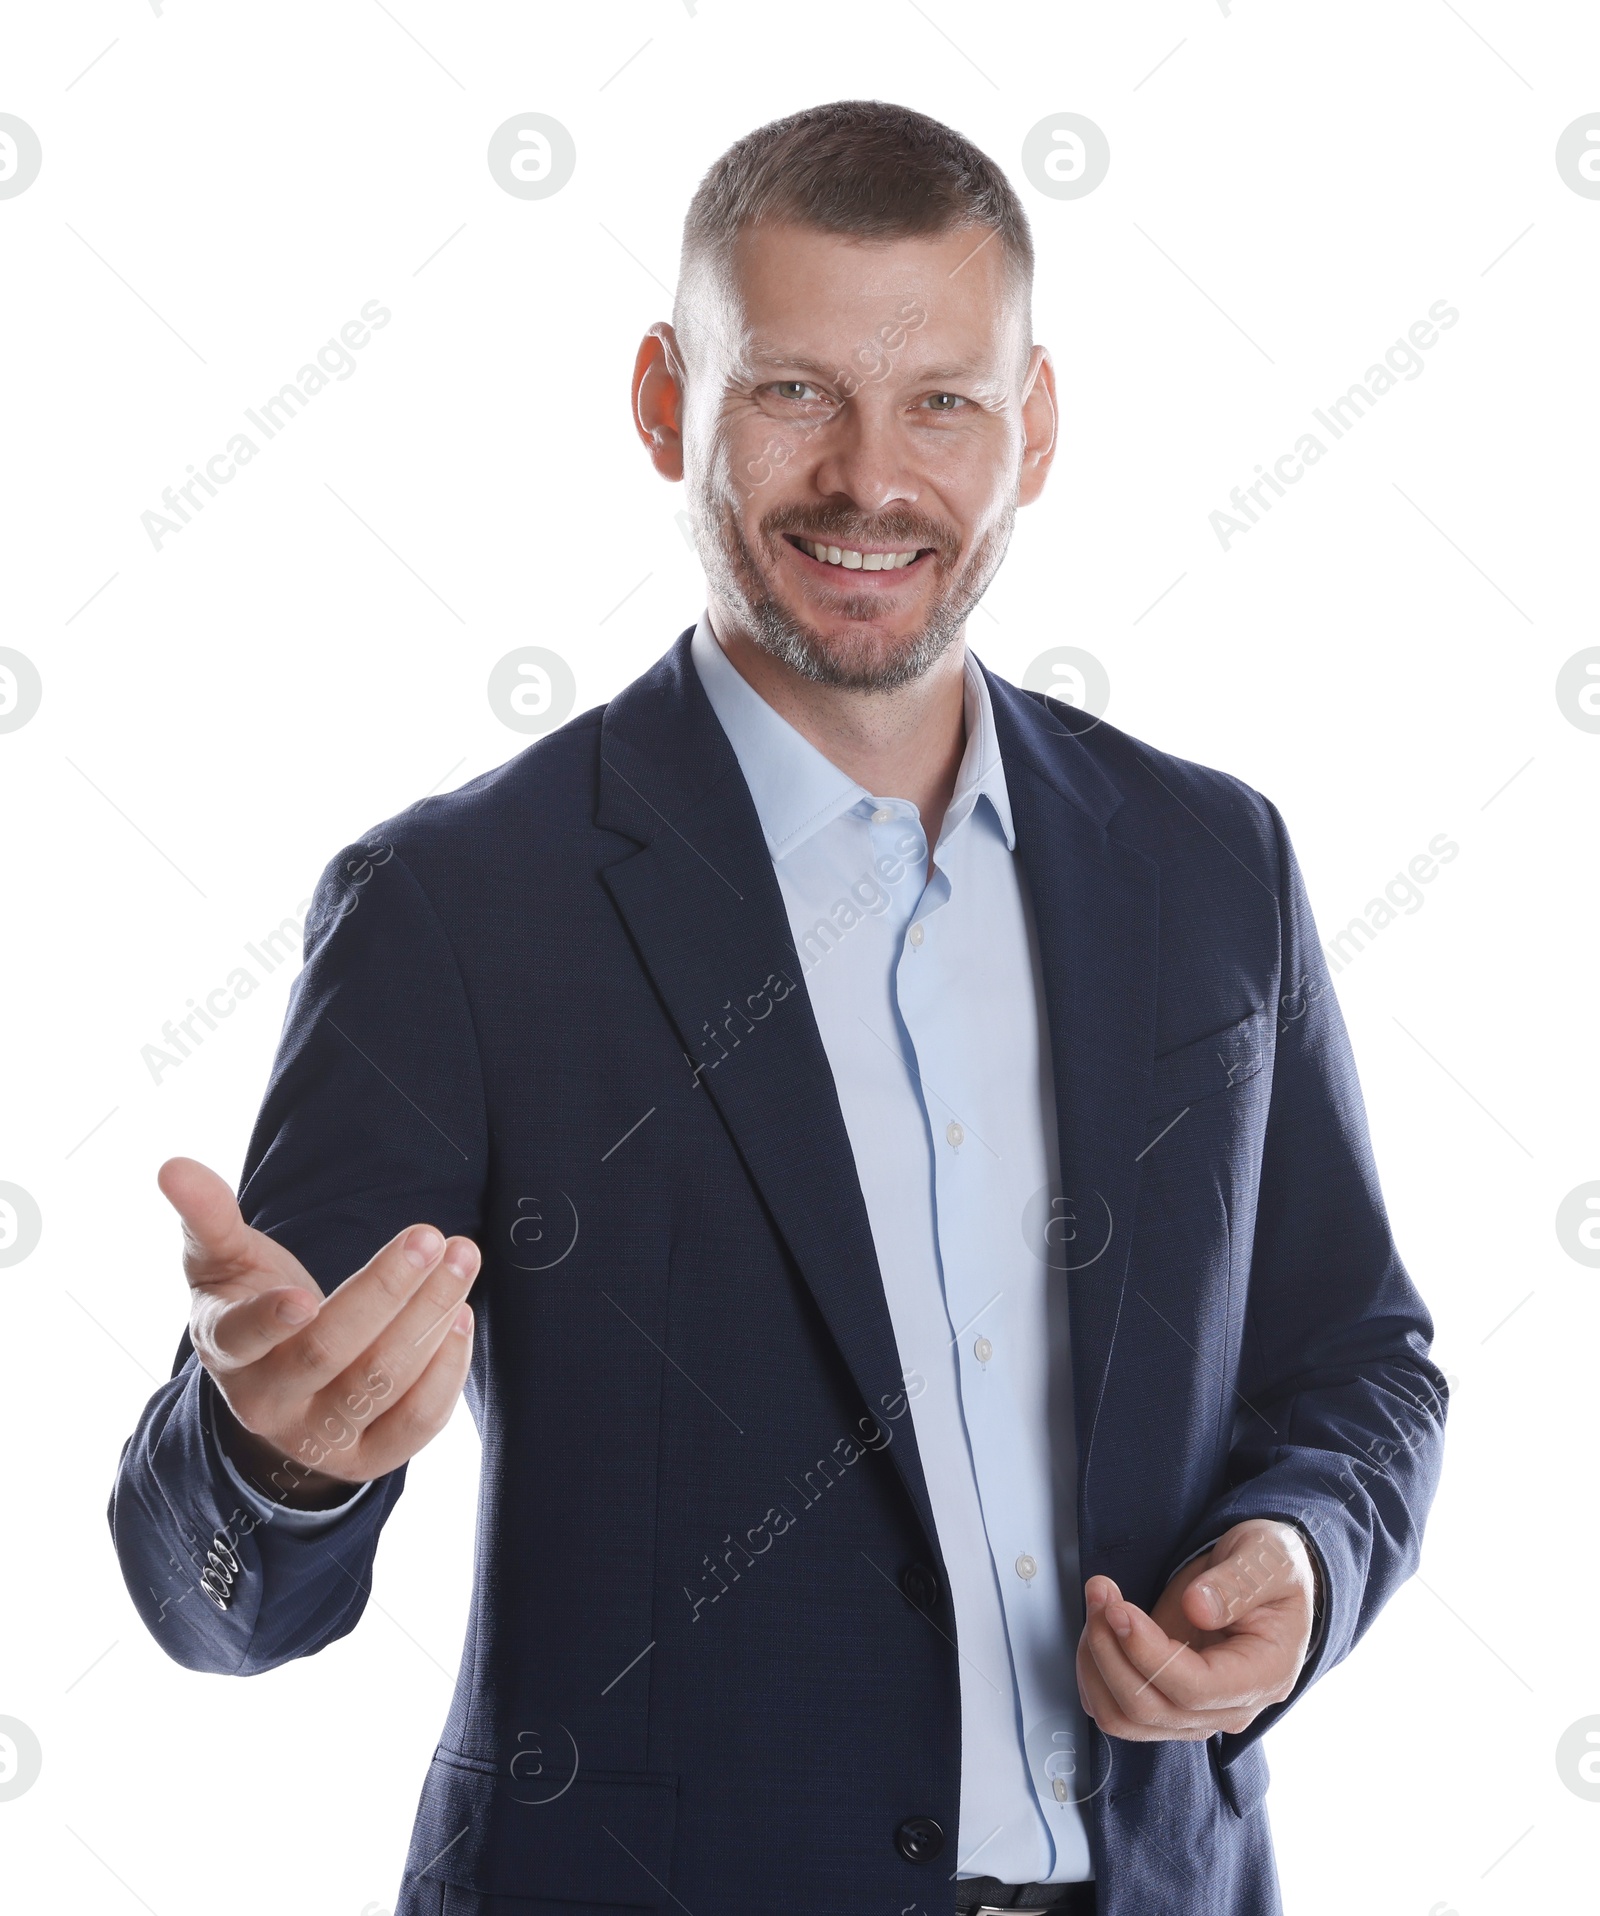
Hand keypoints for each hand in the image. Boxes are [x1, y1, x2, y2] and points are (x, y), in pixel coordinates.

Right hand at [160, 1156, 480, 1509]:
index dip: (269, 1321)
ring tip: (463, 1258)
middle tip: (431, 1238)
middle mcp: (270, 1405)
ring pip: (381, 1382)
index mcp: (226, 1352)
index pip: (240, 1340)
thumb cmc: (250, 1305)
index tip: (303, 1294)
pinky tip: (462, 1316)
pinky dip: (447, 1370)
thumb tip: (172, 1165)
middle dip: (386, 1292)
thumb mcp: (223, 1263)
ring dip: (431, 1317)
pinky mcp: (369, 1458)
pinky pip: (417, 1423)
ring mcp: (320, 1438)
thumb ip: (208, 1215)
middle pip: (329, 1353)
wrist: (277, 1390)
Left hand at [1076, 1519, 1315, 1740]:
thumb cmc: (1271, 1568)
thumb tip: (1199, 1609)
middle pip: (1151, 1707)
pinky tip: (1097, 1630)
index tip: (1121, 1610)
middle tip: (1100, 1591)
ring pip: (1125, 1717)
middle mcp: (1227, 1706)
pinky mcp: (1166, 1699)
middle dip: (1111, 1648)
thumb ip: (1238, 1582)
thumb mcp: (1268, 1558)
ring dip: (1095, 1662)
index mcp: (1263, 1675)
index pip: (1196, 1690)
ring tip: (1096, 1604)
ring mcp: (1194, 1710)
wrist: (1262, 1577)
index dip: (1149, 1654)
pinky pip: (1117, 1710)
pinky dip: (1093, 1674)